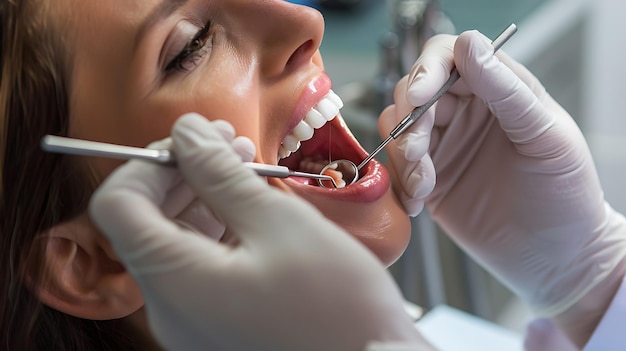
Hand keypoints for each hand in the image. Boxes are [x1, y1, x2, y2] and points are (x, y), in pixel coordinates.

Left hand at [89, 113, 431, 350]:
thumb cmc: (339, 310)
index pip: (119, 204)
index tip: (194, 141)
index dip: (150, 161)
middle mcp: (171, 309)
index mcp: (176, 283)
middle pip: (146, 221)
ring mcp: (192, 320)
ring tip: (247, 167)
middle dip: (184, 172)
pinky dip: (219, 228)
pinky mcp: (215, 323)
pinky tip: (251, 206)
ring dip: (204, 195)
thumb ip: (221, 174)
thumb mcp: (279, 224)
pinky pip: (199, 265)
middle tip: (229, 143)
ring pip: (174, 241)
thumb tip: (189, 133)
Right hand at [380, 30, 625, 346]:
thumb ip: (508, 90)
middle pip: (413, 91)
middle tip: (419, 152)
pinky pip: (395, 167)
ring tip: (425, 185)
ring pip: (397, 127)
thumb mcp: (545, 137)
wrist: (555, 259)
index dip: (428, 70)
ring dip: (403, 155)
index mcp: (498, 91)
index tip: (421, 97)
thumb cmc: (565, 195)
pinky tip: (420, 202)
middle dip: (409, 120)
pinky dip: (399, 182)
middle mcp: (466, 112)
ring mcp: (444, 145)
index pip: (450, 57)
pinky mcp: (428, 178)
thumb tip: (470, 43)